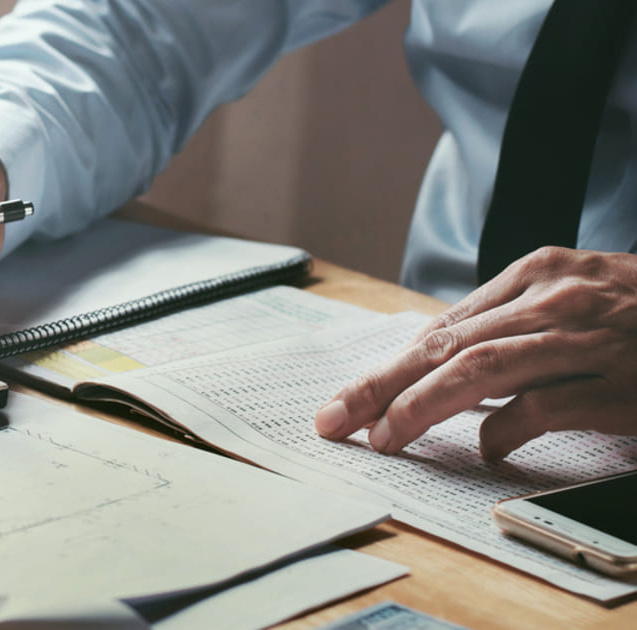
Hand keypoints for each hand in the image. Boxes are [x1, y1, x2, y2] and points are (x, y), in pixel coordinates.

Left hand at [314, 247, 636, 459]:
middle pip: (447, 345)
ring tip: (385, 437)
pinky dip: (505, 429)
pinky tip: (483, 449)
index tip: (348, 399)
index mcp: (538, 273)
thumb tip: (438, 361)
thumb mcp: (574, 297)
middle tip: (336, 419)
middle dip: (382, 385)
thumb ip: (512, 322)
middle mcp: (556, 298)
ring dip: (423, 404)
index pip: (442, 327)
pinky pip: (547, 405)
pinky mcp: (621, 384)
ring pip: (483, 367)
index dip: (388, 367)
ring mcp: (589, 339)